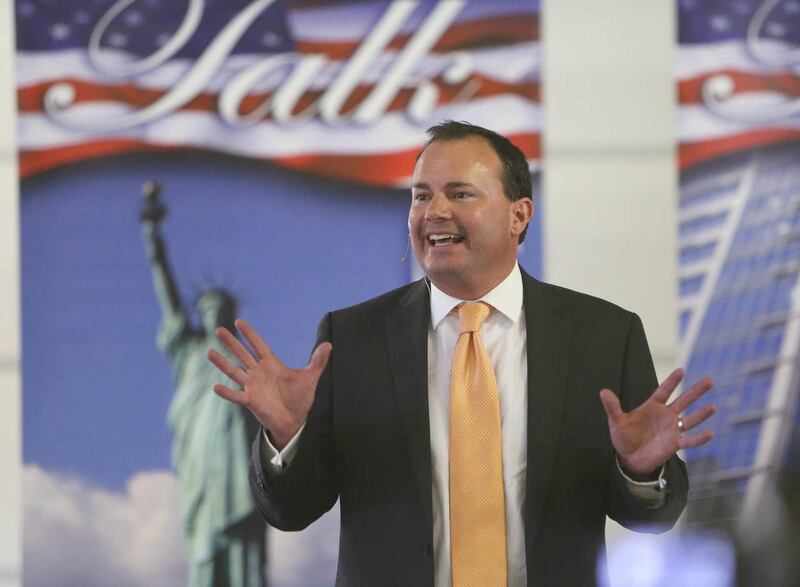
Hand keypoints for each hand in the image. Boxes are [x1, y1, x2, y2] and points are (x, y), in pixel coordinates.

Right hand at [207, 318, 331, 449]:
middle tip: (218, 329)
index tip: (239, 321)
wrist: (295, 421)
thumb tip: (329, 344)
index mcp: (271, 364)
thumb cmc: (300, 398)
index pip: (258, 345)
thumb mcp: (310, 378)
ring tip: (209, 352)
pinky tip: (215, 386)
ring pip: (234, 372)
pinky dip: (226, 392)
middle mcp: (259, 373)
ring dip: (222, 363)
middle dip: (231, 342)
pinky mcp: (251, 401)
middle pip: (242, 354)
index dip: (249, 334)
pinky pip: (236, 396)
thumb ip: (317, 361)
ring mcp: (253, 386)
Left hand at [599, 368, 715, 476]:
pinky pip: (689, 440)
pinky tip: (710, 433)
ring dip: (701, 414)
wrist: (629, 458)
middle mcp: (666, 416)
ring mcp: (672, 430)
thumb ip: (612, 407)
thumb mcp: (616, 421)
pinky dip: (699, 438)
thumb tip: (603, 391)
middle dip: (696, 391)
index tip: (681, 370)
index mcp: (652, 407)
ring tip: (713, 406)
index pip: (664, 391)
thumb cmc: (624, 437)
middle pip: (684, 401)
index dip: (672, 381)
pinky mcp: (675, 444)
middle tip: (710, 380)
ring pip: (690, 419)